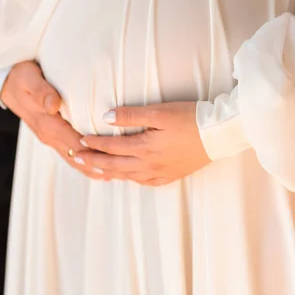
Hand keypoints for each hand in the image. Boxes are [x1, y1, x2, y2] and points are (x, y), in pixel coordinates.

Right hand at [1, 61, 106, 179]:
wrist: (7, 80)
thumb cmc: (22, 76)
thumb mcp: (30, 79)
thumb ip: (42, 91)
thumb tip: (53, 106)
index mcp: (47, 124)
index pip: (74, 143)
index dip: (92, 152)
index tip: (111, 161)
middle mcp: (49, 134)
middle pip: (76, 156)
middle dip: (97, 165)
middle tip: (120, 174)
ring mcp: (50, 136)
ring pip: (73, 158)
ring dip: (91, 167)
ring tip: (112, 176)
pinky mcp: (52, 134)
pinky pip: (69, 152)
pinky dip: (83, 162)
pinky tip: (97, 167)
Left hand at [77, 102, 209, 185]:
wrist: (218, 134)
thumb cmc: (190, 118)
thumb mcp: (160, 111)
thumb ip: (132, 115)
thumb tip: (106, 117)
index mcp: (145, 148)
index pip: (112, 146)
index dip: (95, 143)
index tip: (80, 139)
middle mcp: (150, 164)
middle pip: (114, 165)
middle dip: (93, 161)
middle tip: (76, 159)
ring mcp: (161, 173)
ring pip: (127, 176)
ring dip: (108, 172)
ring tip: (94, 169)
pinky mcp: (171, 176)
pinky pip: (144, 182)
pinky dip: (130, 179)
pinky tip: (127, 177)